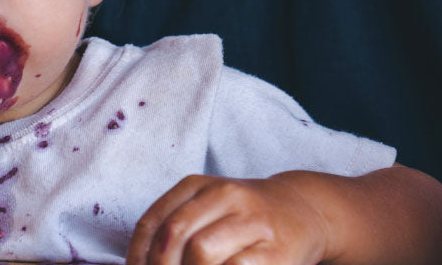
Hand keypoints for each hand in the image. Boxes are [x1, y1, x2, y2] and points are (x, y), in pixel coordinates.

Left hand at [126, 174, 327, 264]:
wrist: (303, 211)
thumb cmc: (242, 218)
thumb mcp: (205, 209)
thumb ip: (173, 230)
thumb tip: (140, 264)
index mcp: (197, 185)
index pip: (153, 221)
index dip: (137, 255)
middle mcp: (225, 195)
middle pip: (174, 234)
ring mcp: (253, 221)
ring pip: (202, 251)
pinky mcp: (276, 251)